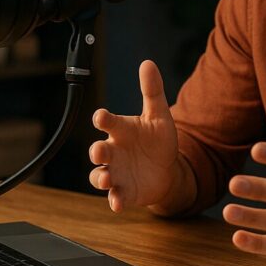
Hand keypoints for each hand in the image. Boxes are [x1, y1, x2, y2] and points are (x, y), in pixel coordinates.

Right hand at [88, 60, 179, 211]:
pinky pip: (115, 197)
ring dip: (101, 178)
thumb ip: (152, 91)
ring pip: (99, 176)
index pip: (107, 122)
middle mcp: (114, 152)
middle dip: (97, 151)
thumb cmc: (158, 140)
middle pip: (99, 151)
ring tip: (107, 178)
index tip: (101, 116)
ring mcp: (117, 173)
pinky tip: (118, 202)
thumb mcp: (159, 116)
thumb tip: (148, 63)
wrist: (168, 169)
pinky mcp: (124, 192)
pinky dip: (115, 200)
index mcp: (121, 131)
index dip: (102, 119)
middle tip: (100, 151)